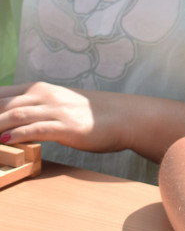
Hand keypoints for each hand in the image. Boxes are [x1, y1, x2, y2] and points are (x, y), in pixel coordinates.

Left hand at [0, 82, 128, 151]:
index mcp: (39, 89)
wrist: (125, 117)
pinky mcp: (66, 126)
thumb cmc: (93, 114)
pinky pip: (35, 129)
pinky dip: (16, 135)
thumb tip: (14, 123)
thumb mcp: (60, 106)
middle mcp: (44, 95)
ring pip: (14, 115)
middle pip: (1, 103)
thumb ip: (36, 110)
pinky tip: (3, 142)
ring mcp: (55, 110)